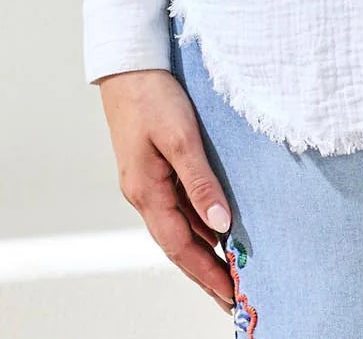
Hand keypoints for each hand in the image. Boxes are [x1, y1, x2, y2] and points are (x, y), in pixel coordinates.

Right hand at [95, 67, 236, 316]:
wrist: (129, 64)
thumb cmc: (152, 96)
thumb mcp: (180, 137)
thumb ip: (200, 182)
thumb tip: (221, 224)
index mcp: (146, 192)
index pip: (179, 247)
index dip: (205, 273)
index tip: (230, 295)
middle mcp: (145, 193)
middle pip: (178, 244)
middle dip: (204, 272)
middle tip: (233, 297)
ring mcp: (149, 181)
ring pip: (179, 227)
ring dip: (203, 250)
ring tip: (230, 271)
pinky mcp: (156, 167)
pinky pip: (180, 206)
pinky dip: (199, 224)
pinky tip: (217, 228)